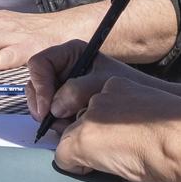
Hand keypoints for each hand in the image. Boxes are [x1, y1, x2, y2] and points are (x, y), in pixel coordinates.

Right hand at [25, 43, 159, 122]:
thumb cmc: (129, 85)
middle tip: (50, 122)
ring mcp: (63, 88)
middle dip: (41, 105)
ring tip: (68, 125)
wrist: (144, 105)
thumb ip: (76, 91)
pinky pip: (51, 115)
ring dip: (50, 117)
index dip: (39, 85)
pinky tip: (72, 128)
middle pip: (35, 85)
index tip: (46, 108)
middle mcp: (63, 69)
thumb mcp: (101, 82)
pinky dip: (58, 123)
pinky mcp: (66, 106)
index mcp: (69, 54)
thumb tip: (53, 108)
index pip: (39, 64)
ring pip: (41, 102)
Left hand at [54, 76, 180, 181]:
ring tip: (114, 159)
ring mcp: (89, 115)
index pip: (92, 102)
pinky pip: (62, 156)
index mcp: (117, 83)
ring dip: (84, 150)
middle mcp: (99, 93)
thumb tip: (116, 137)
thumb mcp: (151, 112)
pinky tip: (101, 167)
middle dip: (88, 136)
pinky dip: (76, 166)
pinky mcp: (83, 137)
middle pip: (76, 118)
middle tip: (116, 151)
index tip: (118, 135)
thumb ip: (129, 115)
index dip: (101, 123)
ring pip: (68, 136)